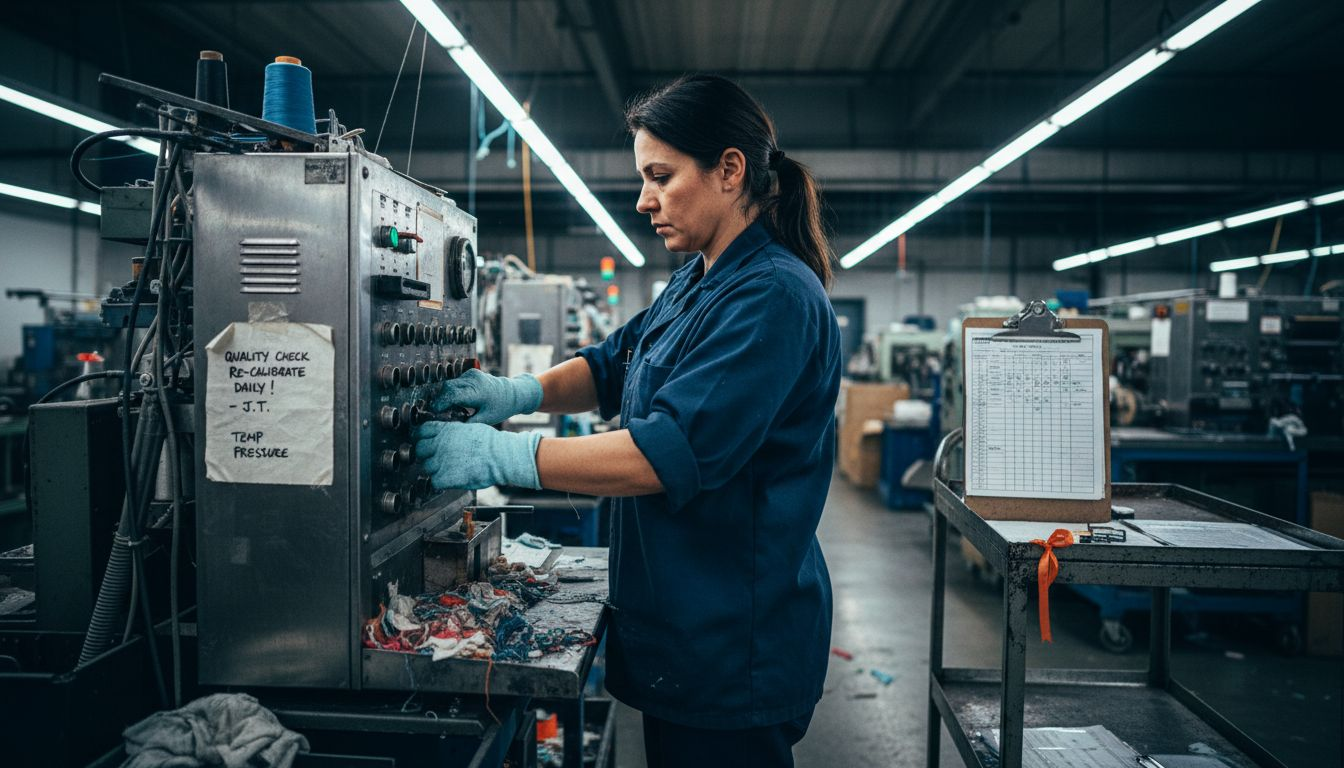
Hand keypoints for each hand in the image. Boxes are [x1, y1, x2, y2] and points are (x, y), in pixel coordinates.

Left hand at [416, 422, 542, 489]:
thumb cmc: (492, 443)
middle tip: (437, 459)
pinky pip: (435, 482)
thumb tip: (450, 436)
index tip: (426, 442)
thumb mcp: (470, 428)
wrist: (501, 456)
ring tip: (448, 471)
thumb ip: (455, 432)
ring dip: (436, 470)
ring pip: (427, 467)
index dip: (422, 437)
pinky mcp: (445, 476)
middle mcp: (440, 444)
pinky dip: (442, 483)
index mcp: (446, 430)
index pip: (422, 431)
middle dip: (426, 455)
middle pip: (420, 450)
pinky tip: (451, 480)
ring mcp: (441, 460)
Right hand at [432, 369, 543, 424]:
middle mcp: (474, 380)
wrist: (512, 393)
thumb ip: (467, 423)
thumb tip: (448, 427)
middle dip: (440, 400)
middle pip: (448, 388)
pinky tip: (455, 402)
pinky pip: (455, 382)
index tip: (433, 413)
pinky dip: (451, 391)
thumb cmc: (500, 408)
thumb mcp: (485, 420)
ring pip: (449, 384)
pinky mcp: (470, 372)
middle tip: (436, 413)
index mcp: (478, 392)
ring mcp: (472, 374)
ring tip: (446, 409)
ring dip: (445, 396)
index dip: (440, 404)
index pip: (453, 396)